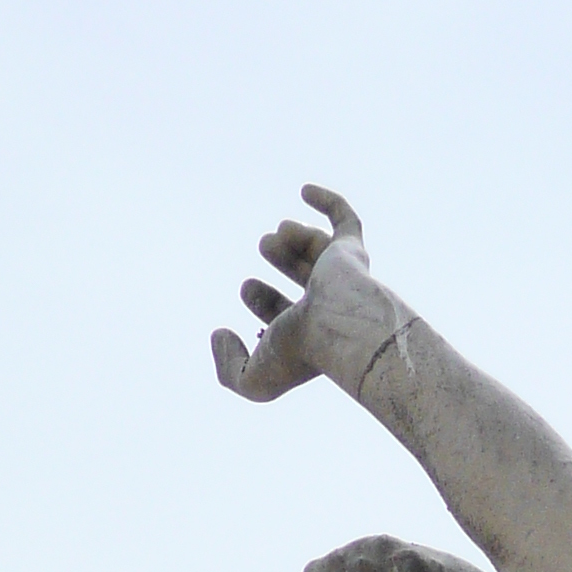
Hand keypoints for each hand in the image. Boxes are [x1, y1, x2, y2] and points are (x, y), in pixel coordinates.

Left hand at [212, 185, 399, 405]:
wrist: (341, 328)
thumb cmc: (301, 356)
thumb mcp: (253, 380)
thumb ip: (229, 367)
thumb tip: (220, 334)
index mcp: (312, 335)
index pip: (288, 314)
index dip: (264, 303)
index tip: (246, 289)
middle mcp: (330, 306)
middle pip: (304, 277)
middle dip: (280, 260)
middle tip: (263, 246)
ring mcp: (343, 278)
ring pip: (319, 250)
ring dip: (293, 239)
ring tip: (272, 236)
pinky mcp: (352, 252)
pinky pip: (346, 221)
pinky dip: (328, 202)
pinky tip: (303, 191)